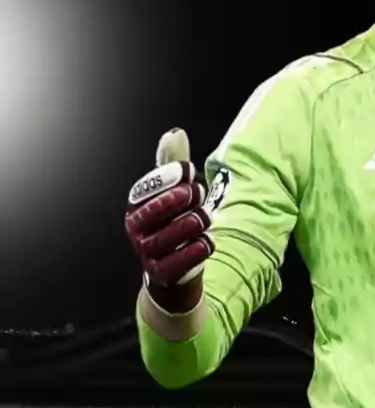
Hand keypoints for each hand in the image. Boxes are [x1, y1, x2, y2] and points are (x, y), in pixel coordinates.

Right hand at [124, 128, 213, 311]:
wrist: (174, 271)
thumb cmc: (173, 224)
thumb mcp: (173, 193)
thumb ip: (174, 166)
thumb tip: (175, 133)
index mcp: (135, 207)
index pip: (146, 189)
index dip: (168, 178)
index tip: (190, 171)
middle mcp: (136, 230)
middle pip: (154, 213)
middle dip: (180, 199)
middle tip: (198, 193)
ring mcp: (147, 254)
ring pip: (166, 238)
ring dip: (191, 223)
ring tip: (206, 216)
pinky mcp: (162, 274)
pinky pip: (176, 263)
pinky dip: (194, 251)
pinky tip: (206, 240)